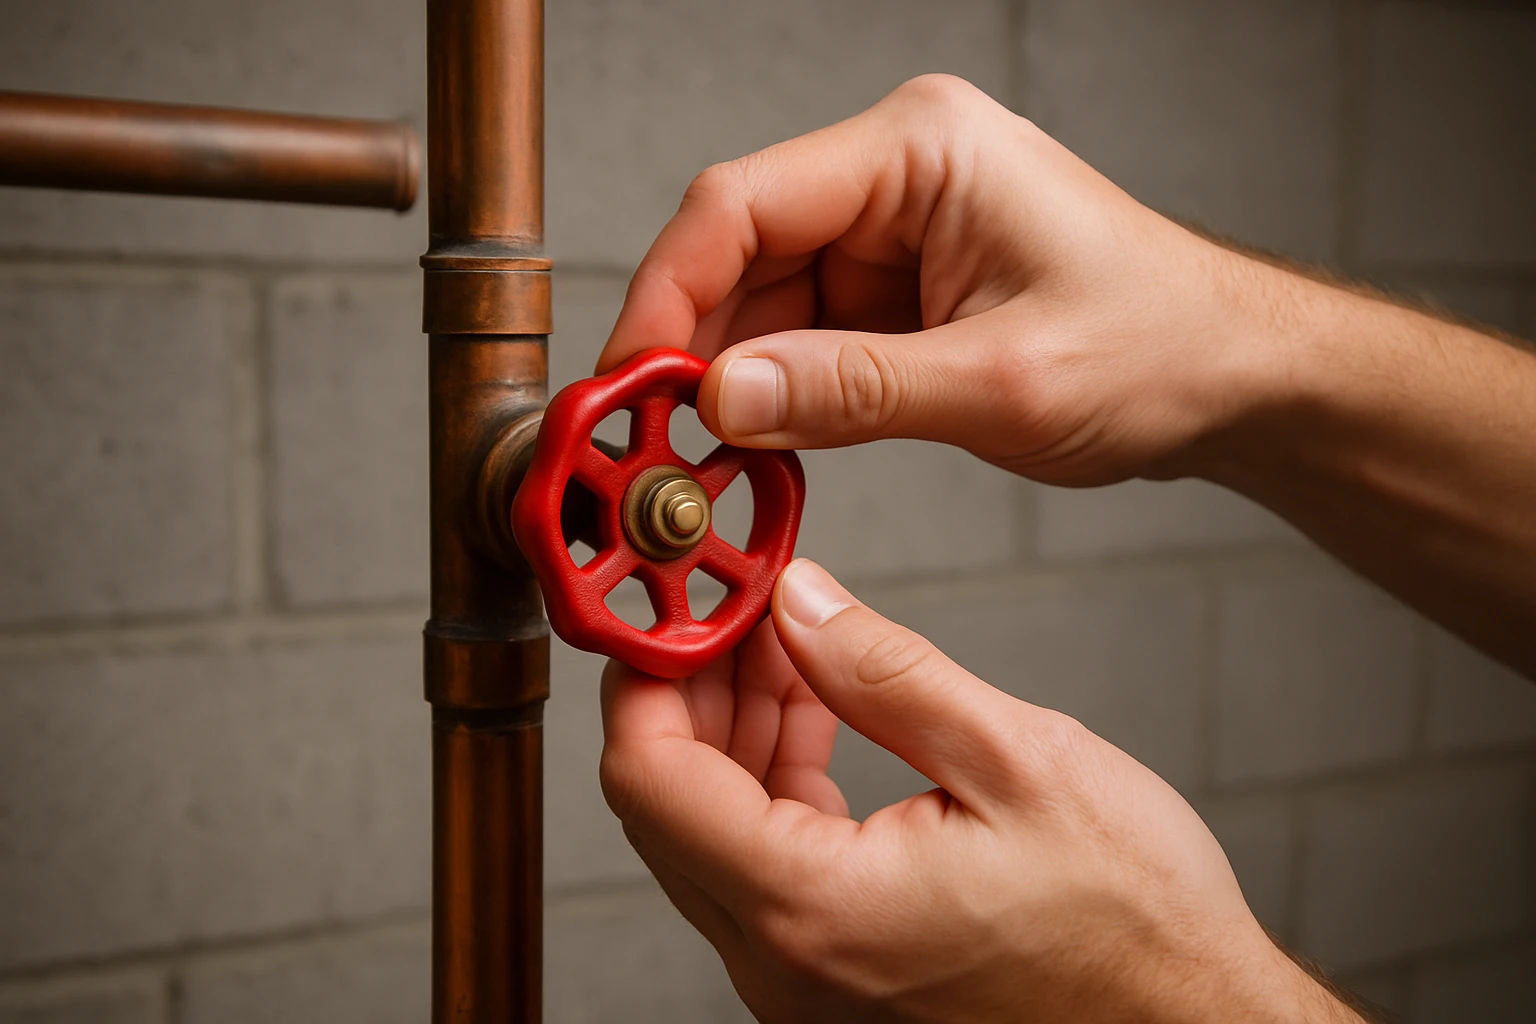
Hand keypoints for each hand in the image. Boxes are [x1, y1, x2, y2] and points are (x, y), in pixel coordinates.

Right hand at [598, 74, 1278, 485]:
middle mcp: (896, 175)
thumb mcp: (1004, 380)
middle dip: (690, 348)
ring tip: (696, 463)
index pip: (742, 200)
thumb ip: (854, 391)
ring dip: (729, 382)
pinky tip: (755, 451)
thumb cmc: (1159, 347)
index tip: (631, 382)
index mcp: (921, 149)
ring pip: (763, 300)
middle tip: (647, 441)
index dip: (667, 291)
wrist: (1232, 376)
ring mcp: (895, 231)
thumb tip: (723, 402)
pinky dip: (776, 395)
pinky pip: (805, 336)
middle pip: (741, 251)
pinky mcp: (900, 288)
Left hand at [600, 559, 1361, 1022]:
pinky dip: (774, 780)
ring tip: (785, 640)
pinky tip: (814, 711)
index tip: (679, 601)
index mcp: (814, 909)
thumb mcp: (1015, 760)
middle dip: (690, 688)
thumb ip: (884, 673)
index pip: (650, 779)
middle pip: (667, 804)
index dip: (648, 673)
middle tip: (735, 602)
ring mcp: (804, 977)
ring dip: (732, 727)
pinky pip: (765, 863)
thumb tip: (797, 601)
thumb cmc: (1132, 923)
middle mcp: (787, 961)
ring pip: (711, 831)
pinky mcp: (836, 972)